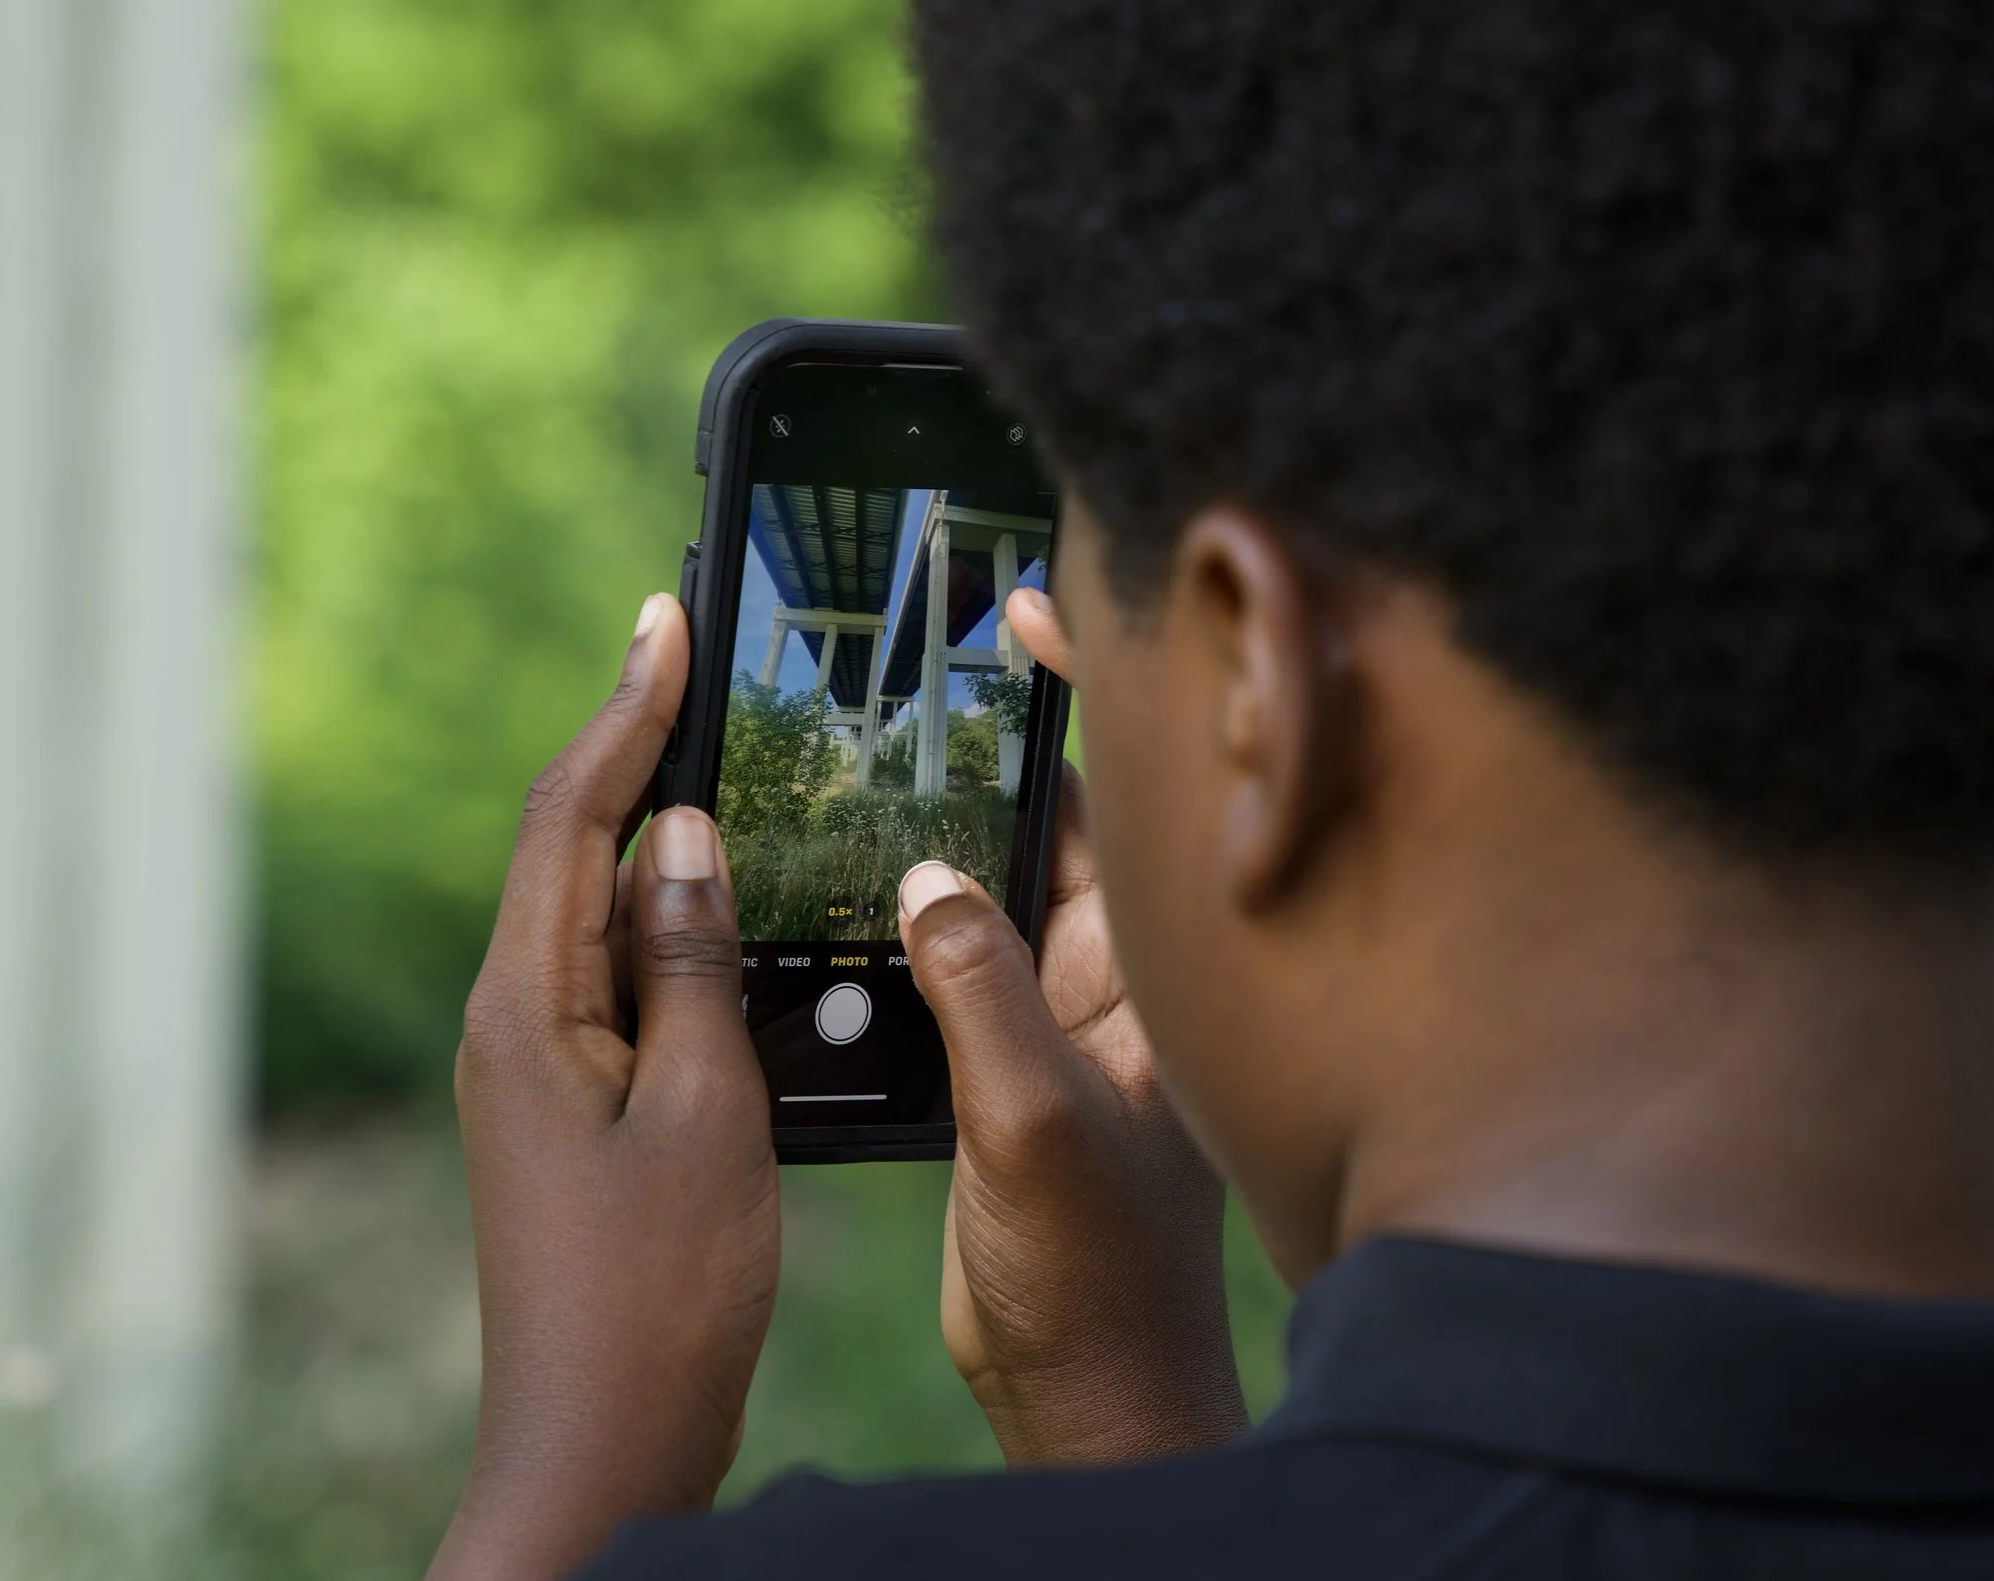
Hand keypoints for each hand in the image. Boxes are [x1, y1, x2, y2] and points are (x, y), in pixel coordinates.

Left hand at [430, 595, 777, 1580]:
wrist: (602, 1441)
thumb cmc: (659, 1292)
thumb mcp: (706, 1112)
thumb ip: (695, 965)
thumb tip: (685, 840)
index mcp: (526, 1006)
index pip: (569, 817)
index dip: (623, 711)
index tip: (665, 619)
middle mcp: (511, 1021)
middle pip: (567, 847)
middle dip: (634, 748)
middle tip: (700, 661)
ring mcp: (534, 1066)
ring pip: (592, 911)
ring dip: (654, 833)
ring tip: (726, 759)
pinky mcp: (568, 1106)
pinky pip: (614, 979)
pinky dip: (668, 924)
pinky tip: (726, 910)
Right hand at [898, 588, 1246, 1466]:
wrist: (1084, 1385)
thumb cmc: (1101, 1272)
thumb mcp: (1038, 1121)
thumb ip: (981, 992)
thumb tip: (925, 881)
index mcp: (1154, 967)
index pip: (1125, 796)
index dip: (1079, 692)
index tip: (1017, 608)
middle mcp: (1112, 974)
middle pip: (1046, 822)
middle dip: (982, 747)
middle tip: (903, 664)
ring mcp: (1054, 1012)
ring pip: (984, 885)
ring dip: (929, 832)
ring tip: (854, 754)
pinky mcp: (999, 1057)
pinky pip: (945, 958)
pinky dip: (899, 919)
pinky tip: (839, 883)